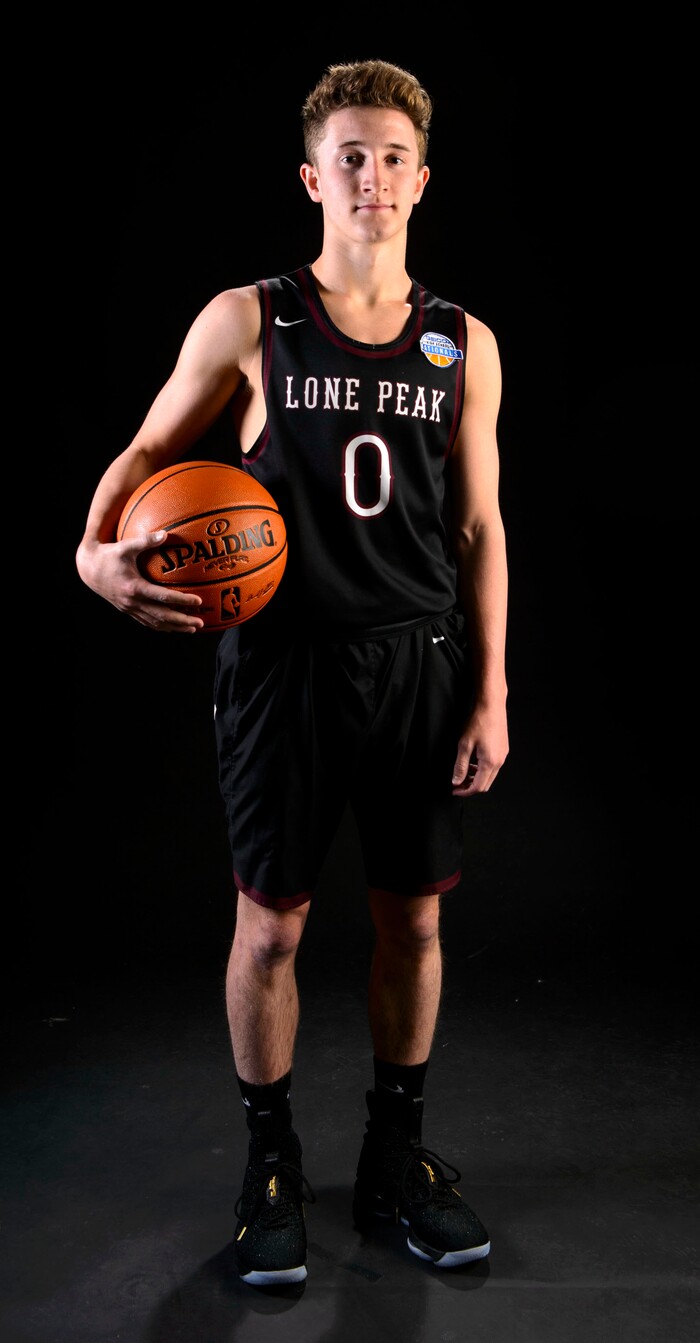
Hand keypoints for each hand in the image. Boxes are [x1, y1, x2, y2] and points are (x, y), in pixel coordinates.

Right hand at [76, 530, 204, 632]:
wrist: (88, 568)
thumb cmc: (108, 555)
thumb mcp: (125, 546)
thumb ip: (146, 540)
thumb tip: (166, 534)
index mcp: (134, 588)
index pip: (163, 597)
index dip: (181, 600)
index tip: (198, 601)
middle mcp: (132, 602)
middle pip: (162, 616)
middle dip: (182, 621)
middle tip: (200, 622)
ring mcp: (129, 608)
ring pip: (155, 623)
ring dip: (174, 627)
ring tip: (192, 628)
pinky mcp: (127, 610)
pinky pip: (147, 622)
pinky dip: (162, 626)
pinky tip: (173, 627)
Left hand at [451, 702, 508, 795]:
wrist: (492, 705)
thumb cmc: (479, 721)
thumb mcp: (464, 744)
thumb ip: (460, 765)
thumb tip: (457, 781)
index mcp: (490, 762)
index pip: (478, 787)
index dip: (465, 791)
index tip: (455, 790)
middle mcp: (500, 761)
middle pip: (485, 784)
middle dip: (470, 787)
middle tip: (457, 783)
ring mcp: (503, 755)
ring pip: (490, 776)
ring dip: (477, 778)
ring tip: (464, 772)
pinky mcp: (503, 749)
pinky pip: (493, 767)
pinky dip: (482, 770)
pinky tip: (474, 762)